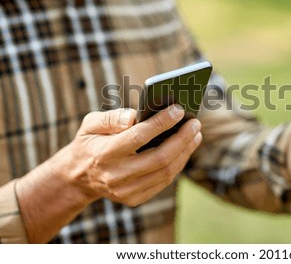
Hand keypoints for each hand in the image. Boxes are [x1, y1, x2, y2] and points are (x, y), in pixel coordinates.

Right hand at [62, 105, 201, 206]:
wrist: (78, 177)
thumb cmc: (90, 143)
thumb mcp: (90, 124)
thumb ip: (111, 118)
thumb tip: (134, 116)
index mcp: (104, 153)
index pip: (138, 136)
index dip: (161, 122)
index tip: (178, 109)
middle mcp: (116, 175)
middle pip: (159, 157)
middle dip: (182, 138)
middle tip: (195, 123)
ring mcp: (126, 191)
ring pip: (165, 172)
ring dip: (185, 152)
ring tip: (195, 134)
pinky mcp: (134, 199)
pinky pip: (163, 182)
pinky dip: (178, 164)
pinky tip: (185, 149)